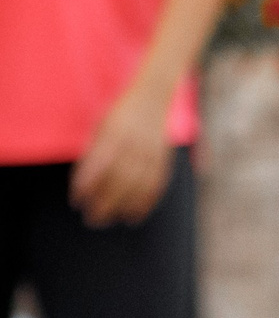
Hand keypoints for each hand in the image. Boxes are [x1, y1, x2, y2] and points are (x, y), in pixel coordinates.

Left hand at [70, 87, 174, 226]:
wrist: (153, 98)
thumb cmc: (121, 112)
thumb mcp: (102, 125)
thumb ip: (95, 150)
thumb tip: (85, 180)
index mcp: (114, 134)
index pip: (98, 165)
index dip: (86, 185)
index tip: (77, 200)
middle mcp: (134, 146)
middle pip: (118, 181)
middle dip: (104, 202)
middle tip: (92, 219)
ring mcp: (151, 154)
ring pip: (137, 187)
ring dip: (124, 207)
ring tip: (112, 219)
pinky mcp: (163, 161)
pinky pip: (155, 186)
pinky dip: (145, 203)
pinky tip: (135, 215)